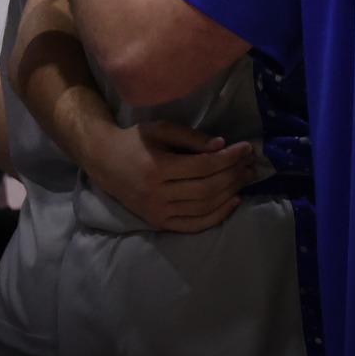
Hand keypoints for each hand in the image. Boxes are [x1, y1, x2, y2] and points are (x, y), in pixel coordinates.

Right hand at [84, 120, 257, 233]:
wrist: (104, 161)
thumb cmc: (135, 141)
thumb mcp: (161, 129)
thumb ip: (192, 137)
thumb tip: (222, 146)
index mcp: (156, 168)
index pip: (203, 167)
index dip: (229, 158)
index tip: (246, 148)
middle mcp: (156, 194)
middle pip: (207, 188)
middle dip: (234, 175)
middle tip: (250, 164)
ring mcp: (156, 212)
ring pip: (204, 207)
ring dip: (231, 193)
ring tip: (246, 178)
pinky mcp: (158, 222)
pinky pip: (193, 225)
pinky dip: (217, 216)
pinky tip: (234, 202)